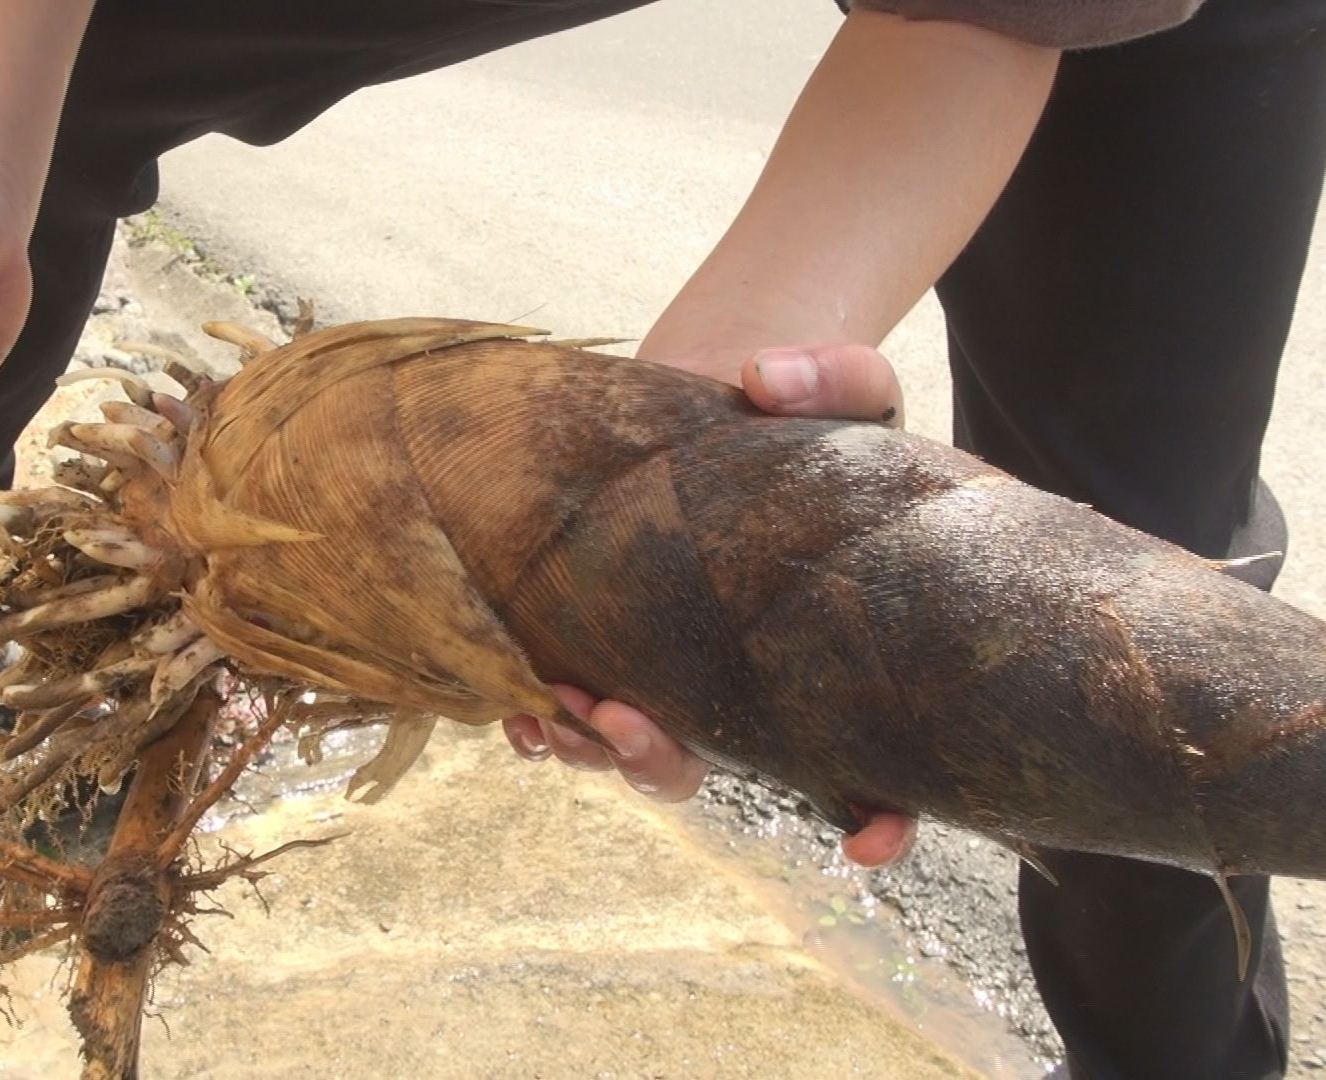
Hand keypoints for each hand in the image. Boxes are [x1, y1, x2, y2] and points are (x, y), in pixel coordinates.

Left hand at [502, 342, 916, 868]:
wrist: (725, 400)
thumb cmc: (810, 416)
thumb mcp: (848, 387)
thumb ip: (834, 376)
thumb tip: (763, 377)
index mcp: (839, 663)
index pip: (876, 769)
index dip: (880, 819)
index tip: (864, 846)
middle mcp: (755, 690)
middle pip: (714, 768)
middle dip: (660, 762)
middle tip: (623, 719)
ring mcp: (679, 676)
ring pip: (633, 753)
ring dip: (586, 748)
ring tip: (547, 706)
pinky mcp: (613, 646)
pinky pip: (574, 711)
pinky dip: (542, 719)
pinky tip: (513, 697)